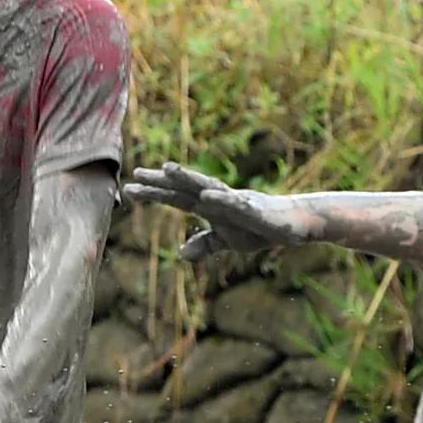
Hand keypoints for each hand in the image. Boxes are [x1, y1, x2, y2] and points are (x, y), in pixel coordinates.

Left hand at [119, 163, 305, 265]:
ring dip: (188, 177)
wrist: (293, 224)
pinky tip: (206, 196)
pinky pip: (235, 203)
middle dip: (161, 182)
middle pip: (185, 188)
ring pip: (207, 186)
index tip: (128, 190)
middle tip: (135, 175)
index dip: (154, 193)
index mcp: (209, 206)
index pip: (176, 198)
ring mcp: (235, 200)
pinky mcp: (253, 208)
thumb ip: (205, 243)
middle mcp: (218, 198)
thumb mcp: (228, 240)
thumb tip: (181, 253)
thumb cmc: (259, 228)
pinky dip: (221, 199)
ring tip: (167, 168)